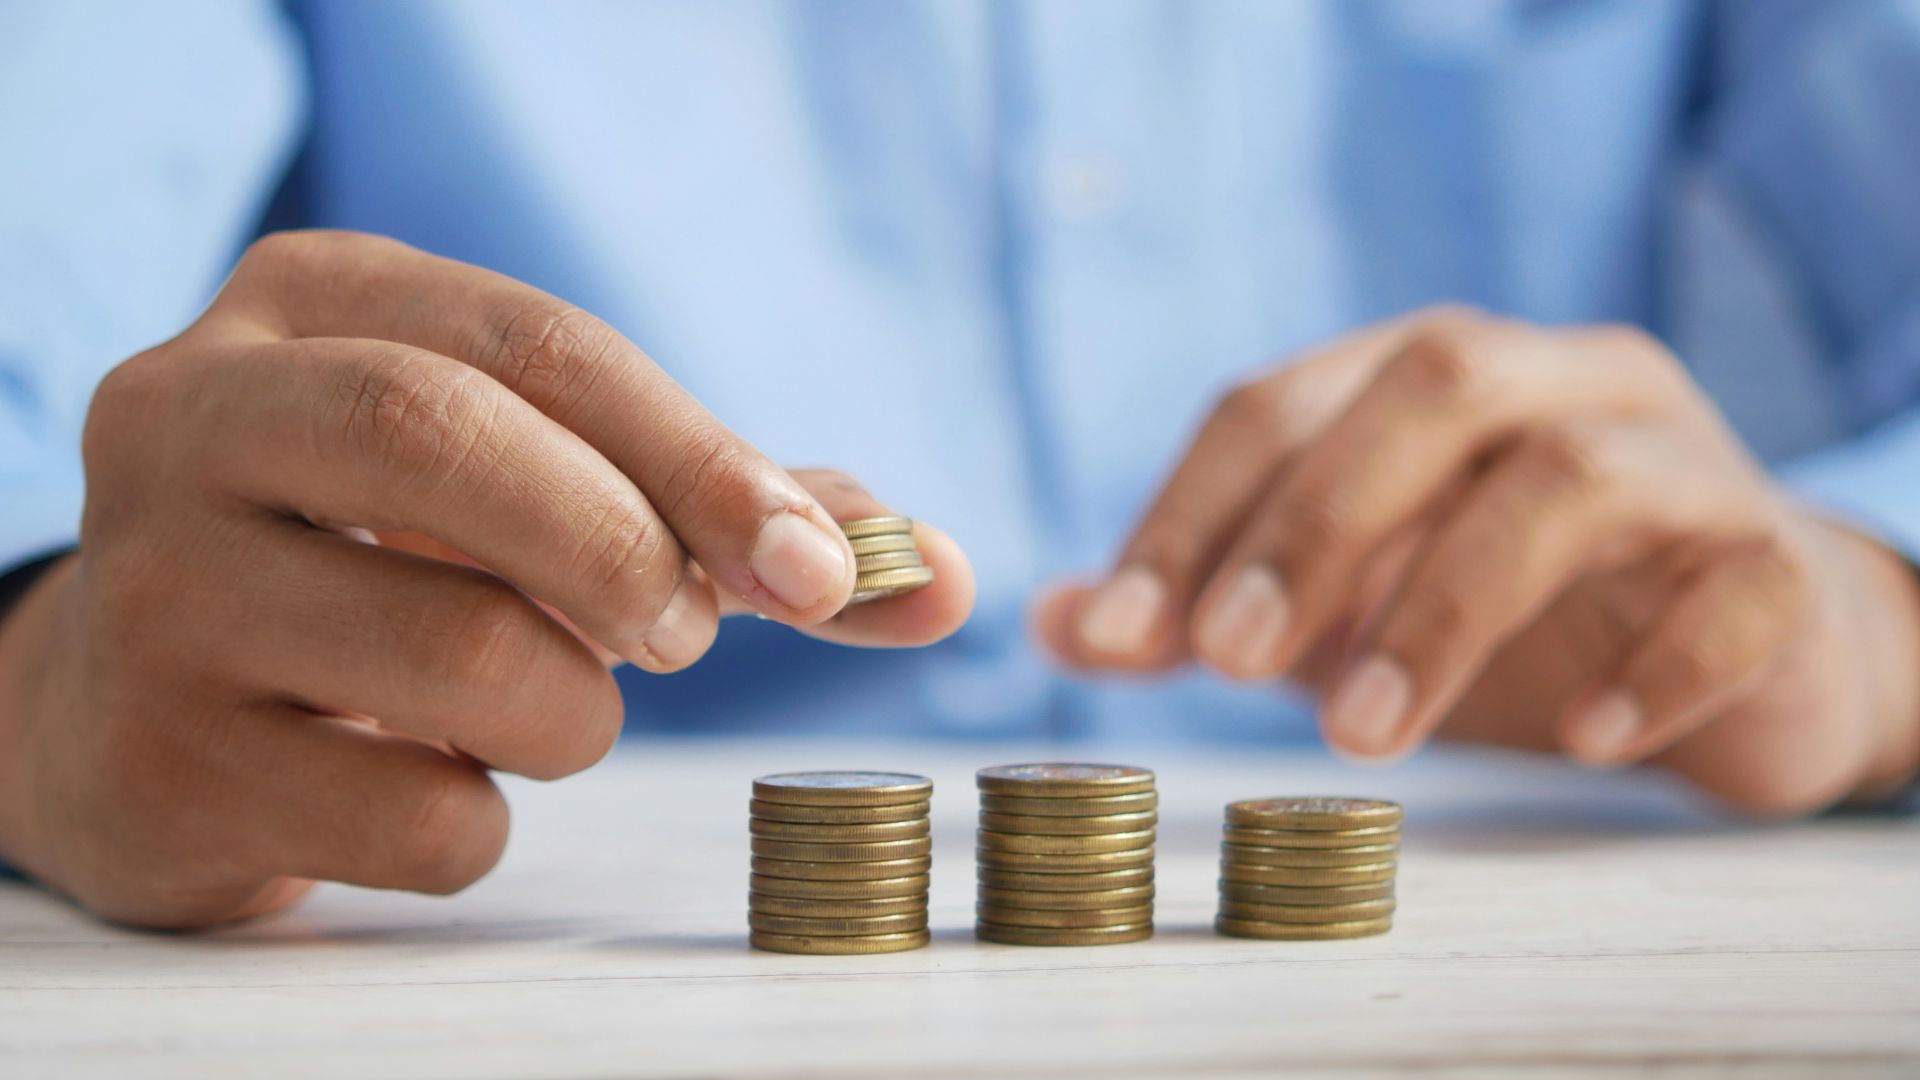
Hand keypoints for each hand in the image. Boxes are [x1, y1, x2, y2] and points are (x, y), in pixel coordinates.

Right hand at [0, 230, 972, 927]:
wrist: (142, 703)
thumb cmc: (386, 564)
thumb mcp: (528, 483)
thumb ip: (728, 514)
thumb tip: (938, 575)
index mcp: (312, 305)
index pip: (540, 345)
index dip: (703, 458)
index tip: (820, 570)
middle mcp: (195, 416)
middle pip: (447, 439)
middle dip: (624, 549)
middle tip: (685, 634)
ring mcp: (153, 590)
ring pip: (456, 654)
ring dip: (572, 712)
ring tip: (542, 707)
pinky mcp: (156, 762)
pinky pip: (414, 817)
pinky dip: (484, 822)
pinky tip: (432, 782)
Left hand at [1036, 308, 1919, 813]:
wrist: (1748, 648)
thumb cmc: (1514, 613)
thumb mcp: (1342, 606)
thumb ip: (1207, 605)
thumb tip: (1054, 625)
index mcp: (1427, 377)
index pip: (1279, 401)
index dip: (1187, 513)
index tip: (1117, 635)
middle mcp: (1556, 383)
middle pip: (1431, 386)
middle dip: (1313, 523)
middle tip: (1228, 662)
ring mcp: (1681, 462)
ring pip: (1569, 479)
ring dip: (1445, 607)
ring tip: (1363, 738)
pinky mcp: (1779, 563)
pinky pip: (1733, 588)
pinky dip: (1652, 666)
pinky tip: (1581, 741)